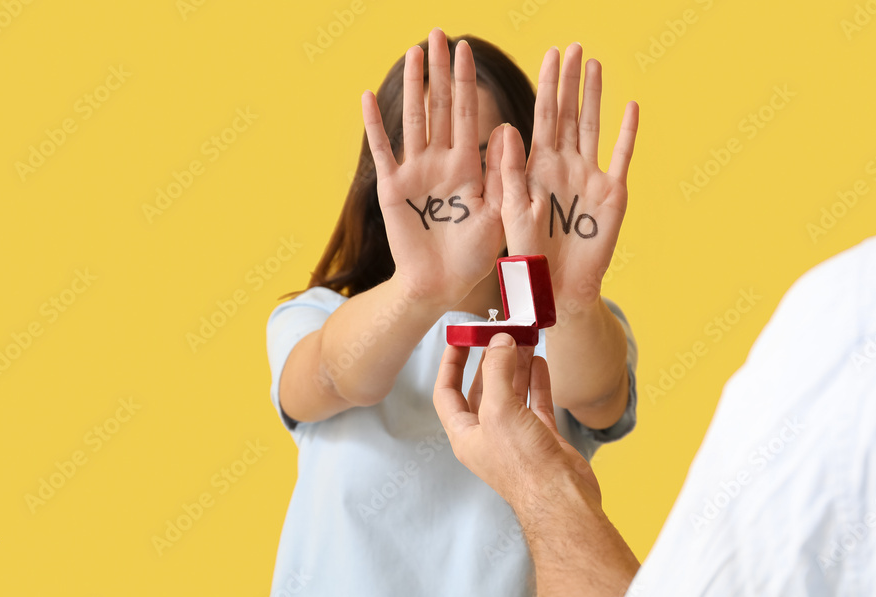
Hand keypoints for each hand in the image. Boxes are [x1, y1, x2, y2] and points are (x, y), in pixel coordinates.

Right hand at [361, 28, 504, 308]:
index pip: (469, 114)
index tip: (466, 49)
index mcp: (470, 166)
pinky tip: (368, 97)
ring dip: (412, 87)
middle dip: (440, 71)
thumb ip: (501, 174)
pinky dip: (375, 126)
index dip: (467, 81)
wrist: (442, 284)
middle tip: (438, 33)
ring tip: (413, 53)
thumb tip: (507, 128)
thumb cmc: (474, 256)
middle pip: (441, 107)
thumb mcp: (498, 213)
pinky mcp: (392, 188)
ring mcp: (415, 173)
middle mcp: (442, 162)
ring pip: (414, 120)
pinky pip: (383, 151)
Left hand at [433, 333, 600, 510]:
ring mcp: (516, 436)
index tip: (458, 339)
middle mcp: (488, 435)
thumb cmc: (523, 464)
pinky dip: (536, 381)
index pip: (447, 393)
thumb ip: (497, 371)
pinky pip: (535, 402)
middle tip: (498, 334)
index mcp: (466, 435)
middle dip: (490, 361)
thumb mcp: (500, 410)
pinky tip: (539, 361)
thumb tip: (500, 342)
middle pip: (482, 389)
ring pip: (511, 392)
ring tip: (523, 339)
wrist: (562, 498)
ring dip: (515, 366)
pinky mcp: (541, 437)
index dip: (450, 365)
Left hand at [500, 43, 638, 307]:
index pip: (543, 117)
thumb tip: (505, 127)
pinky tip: (630, 107)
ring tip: (594, 65)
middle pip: (568, 114)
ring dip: (594, 96)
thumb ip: (509, 171)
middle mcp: (564, 166)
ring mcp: (589, 177)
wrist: (556, 287)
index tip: (550, 54)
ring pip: (592, 127)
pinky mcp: (612, 194)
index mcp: (537, 167)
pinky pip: (620, 157)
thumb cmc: (528, 255)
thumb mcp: (512, 210)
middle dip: (570, 81)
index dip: (548, 85)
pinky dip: (627, 133)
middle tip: (574, 46)